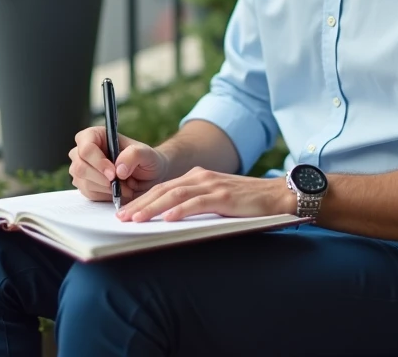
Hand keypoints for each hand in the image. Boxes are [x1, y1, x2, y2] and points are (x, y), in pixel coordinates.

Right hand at [68, 126, 168, 202]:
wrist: (148, 177)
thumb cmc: (146, 160)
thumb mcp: (146, 154)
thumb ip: (134, 155)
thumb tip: (118, 169)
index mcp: (96, 135)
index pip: (86, 147)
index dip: (98, 162)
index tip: (113, 173)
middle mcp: (84, 150)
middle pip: (80, 166)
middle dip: (101, 178)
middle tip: (120, 183)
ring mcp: (81, 168)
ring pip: (83, 182)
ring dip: (106, 188)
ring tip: (124, 186)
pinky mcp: (84, 184)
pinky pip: (88, 193)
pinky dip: (105, 195)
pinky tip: (117, 190)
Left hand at [115, 167, 293, 222]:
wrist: (277, 195)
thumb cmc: (246, 201)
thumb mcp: (215, 197)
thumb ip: (195, 202)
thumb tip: (168, 218)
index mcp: (196, 176)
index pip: (162, 188)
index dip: (141, 200)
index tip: (124, 213)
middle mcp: (201, 177)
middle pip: (162, 189)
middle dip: (139, 204)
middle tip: (121, 219)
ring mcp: (212, 185)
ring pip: (175, 195)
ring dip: (153, 208)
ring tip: (136, 220)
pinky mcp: (224, 196)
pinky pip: (197, 203)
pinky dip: (181, 210)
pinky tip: (168, 218)